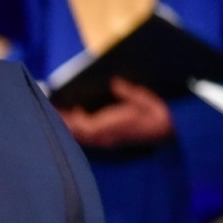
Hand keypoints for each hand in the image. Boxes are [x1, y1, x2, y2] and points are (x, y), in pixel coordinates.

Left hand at [57, 78, 174, 147]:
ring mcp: (108, 139)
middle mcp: (107, 135)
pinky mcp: (111, 140)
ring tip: (61, 116)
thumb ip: (127, 91)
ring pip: (83, 137)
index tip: (64, 106)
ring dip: (72, 128)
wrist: (168, 129)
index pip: (84, 125)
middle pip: (79, 132)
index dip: (72, 118)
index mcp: (112, 125)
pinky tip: (76, 122)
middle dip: (66, 122)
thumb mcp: (143, 98)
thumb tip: (114, 82)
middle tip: (54, 111)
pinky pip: (90, 138)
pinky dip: (80, 131)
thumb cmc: (156, 112)